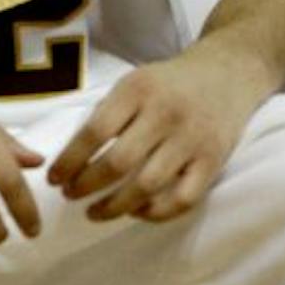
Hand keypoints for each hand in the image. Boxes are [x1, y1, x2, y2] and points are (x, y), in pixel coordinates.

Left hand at [44, 55, 256, 221]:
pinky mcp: (214, 160)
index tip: (55, 179)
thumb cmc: (171, 82)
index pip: (95, 132)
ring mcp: (192, 138)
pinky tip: (138, 211)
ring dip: (114, 207)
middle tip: (72, 195)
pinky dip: (156, 213)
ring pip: (147, 186)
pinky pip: (182, 199)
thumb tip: (72, 158)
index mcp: (140, 89)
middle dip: (86, 186)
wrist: (229, 71)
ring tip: (95, 212)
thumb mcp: (136, 80)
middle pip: (118, 163)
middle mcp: (166, 113)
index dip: (69, 161)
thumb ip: (109, 112)